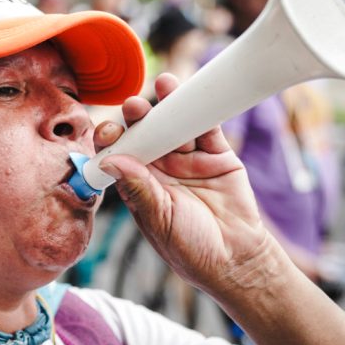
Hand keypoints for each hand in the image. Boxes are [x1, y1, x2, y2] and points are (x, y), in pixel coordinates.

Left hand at [94, 73, 274, 295]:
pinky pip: (207, 127)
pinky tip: (191, 94)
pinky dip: (200, 109)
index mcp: (139, 183)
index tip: (108, 132)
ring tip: (164, 85)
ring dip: (168, 104)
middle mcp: (160, 167)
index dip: (112, 139)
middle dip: (137, 116)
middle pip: (145, 132)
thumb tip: (110, 159)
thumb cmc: (191, 248)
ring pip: (174, 124)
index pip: (119, 152)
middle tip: (134, 107)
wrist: (236, 259)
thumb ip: (138, 189)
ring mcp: (188, 158)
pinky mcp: (217, 154)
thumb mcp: (159, 219)